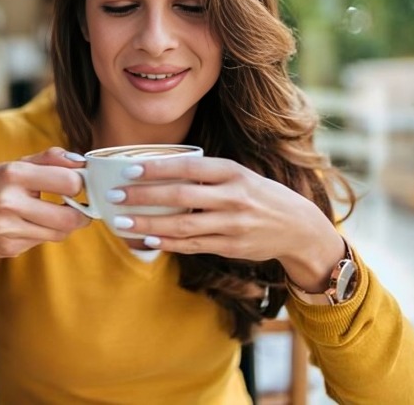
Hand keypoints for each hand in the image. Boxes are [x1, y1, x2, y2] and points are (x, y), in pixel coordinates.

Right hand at [0, 148, 90, 257]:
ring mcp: (8, 228)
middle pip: (69, 217)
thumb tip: (81, 161)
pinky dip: (45, 233)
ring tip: (57, 214)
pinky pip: (43, 242)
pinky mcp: (9, 247)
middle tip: (82, 208)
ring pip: (59, 233)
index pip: (68, 182)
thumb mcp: (15, 165)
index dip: (80, 184)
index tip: (79, 184)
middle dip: (82, 213)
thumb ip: (49, 159)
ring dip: (66, 225)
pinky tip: (33, 224)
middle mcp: (9, 202)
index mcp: (13, 174)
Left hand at [112, 156, 344, 290]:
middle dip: (143, 196)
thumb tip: (155, 169)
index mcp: (233, 172)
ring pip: (182, 225)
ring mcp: (233, 224)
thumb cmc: (257, 194)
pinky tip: (147, 240)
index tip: (129, 169)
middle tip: (115, 195)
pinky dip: (168, 242)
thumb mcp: (238, 175)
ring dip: (148, 224)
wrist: (298, 227)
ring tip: (121, 222)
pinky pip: (193, 245)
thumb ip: (204, 173)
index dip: (158, 168)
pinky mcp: (232, 247)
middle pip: (180, 196)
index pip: (189, 166)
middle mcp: (234, 197)